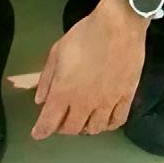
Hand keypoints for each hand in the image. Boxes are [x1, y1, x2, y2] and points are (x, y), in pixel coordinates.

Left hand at [31, 0, 147, 139]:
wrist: (118, 27)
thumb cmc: (84, 35)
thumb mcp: (57, 52)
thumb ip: (47, 78)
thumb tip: (40, 100)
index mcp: (64, 91)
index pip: (49, 120)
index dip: (42, 130)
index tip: (37, 135)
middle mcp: (85, 103)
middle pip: (72, 129)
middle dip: (62, 129)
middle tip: (60, 122)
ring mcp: (107, 103)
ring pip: (94, 129)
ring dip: (84, 128)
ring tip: (81, 122)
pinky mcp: (126, 99)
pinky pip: (116, 122)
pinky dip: (107, 126)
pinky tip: (103, 121)